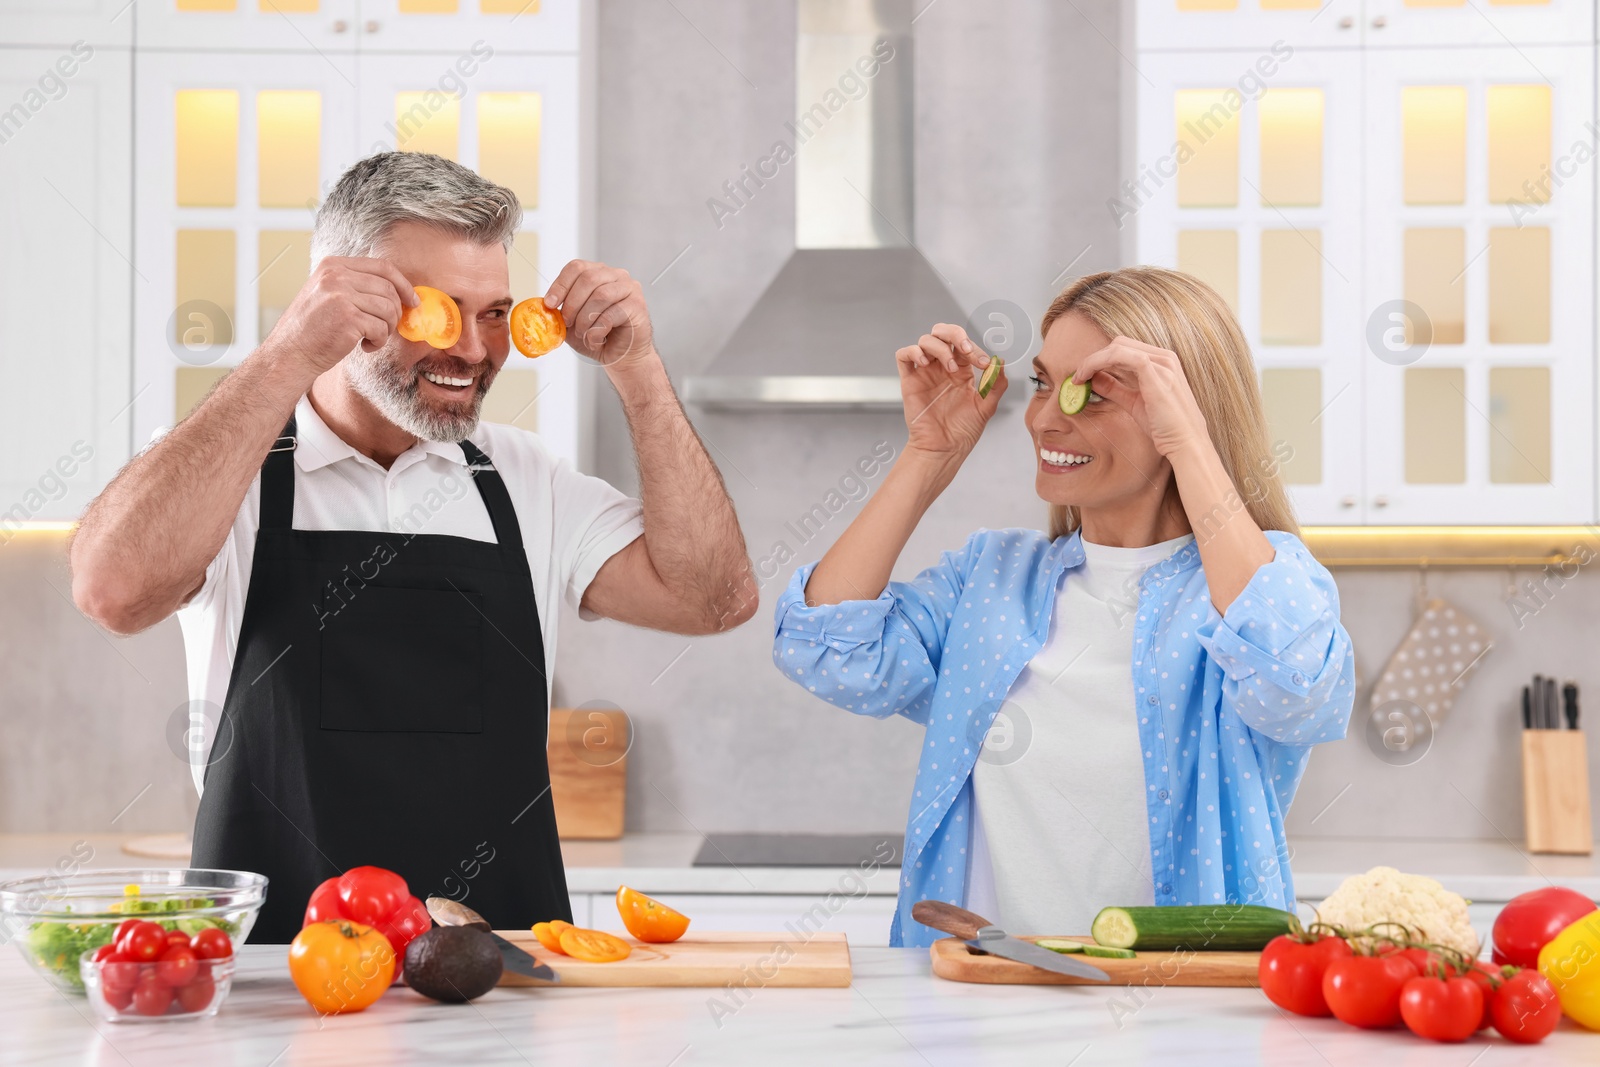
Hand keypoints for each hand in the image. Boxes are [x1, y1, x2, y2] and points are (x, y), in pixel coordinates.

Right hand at [262, 257, 416, 375]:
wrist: (290, 352)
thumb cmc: (313, 328)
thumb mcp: (328, 293)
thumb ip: (355, 284)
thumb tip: (399, 289)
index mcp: (333, 265)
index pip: (382, 266)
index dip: (403, 284)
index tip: (412, 301)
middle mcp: (336, 276)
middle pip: (389, 289)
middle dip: (394, 313)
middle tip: (383, 329)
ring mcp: (341, 295)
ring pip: (388, 309)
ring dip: (386, 329)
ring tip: (371, 338)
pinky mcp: (347, 318)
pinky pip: (381, 329)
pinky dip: (378, 342)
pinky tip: (364, 346)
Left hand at [544, 260, 655, 367]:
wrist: (621, 356)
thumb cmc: (598, 336)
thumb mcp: (572, 322)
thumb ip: (560, 310)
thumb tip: (544, 305)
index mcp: (599, 273)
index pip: (576, 267)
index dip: (560, 285)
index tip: (549, 304)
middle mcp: (616, 275)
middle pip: (588, 278)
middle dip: (572, 303)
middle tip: (567, 323)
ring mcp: (629, 289)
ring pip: (600, 296)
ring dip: (585, 319)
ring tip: (583, 334)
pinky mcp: (637, 305)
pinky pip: (611, 314)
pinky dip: (597, 330)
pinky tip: (596, 340)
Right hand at [894, 323, 1005, 457]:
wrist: (944, 449)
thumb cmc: (963, 431)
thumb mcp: (986, 407)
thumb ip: (996, 385)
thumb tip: (1000, 362)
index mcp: (961, 370)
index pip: (965, 346)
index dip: (975, 349)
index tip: (984, 364)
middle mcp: (941, 367)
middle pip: (942, 333)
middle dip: (955, 334)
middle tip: (965, 349)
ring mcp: (925, 372)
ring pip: (925, 341)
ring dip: (940, 347)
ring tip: (949, 368)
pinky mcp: (909, 380)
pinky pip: (904, 356)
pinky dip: (913, 352)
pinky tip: (926, 363)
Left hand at [1070, 335, 1208, 457]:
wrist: (1186, 443)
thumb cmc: (1165, 428)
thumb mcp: (1134, 403)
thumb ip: (1115, 389)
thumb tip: (1093, 379)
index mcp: (1162, 363)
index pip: (1125, 349)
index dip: (1100, 359)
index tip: (1082, 375)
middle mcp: (1164, 358)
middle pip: (1119, 344)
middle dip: (1094, 358)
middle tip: (1077, 377)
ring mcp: (1162, 363)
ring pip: (1117, 347)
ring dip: (1092, 360)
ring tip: (1078, 378)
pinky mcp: (1156, 372)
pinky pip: (1120, 356)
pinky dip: (1098, 362)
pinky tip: (1087, 377)